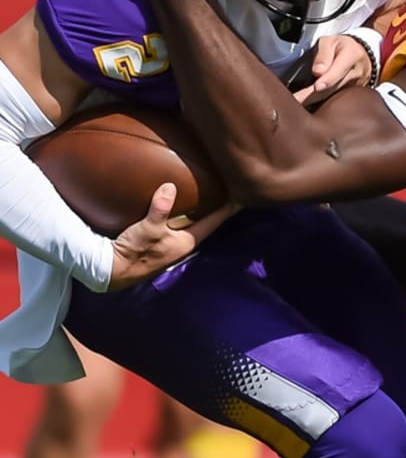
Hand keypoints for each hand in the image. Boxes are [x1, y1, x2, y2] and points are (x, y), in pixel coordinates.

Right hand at [108, 182, 236, 290]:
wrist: (112, 270)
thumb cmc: (134, 251)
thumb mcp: (148, 228)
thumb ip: (161, 208)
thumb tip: (171, 187)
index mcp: (187, 242)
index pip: (213, 222)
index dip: (227, 210)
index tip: (241, 197)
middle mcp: (182, 246)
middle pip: (204, 224)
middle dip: (213, 210)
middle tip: (224, 193)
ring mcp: (170, 247)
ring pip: (189, 226)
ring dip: (195, 213)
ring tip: (203, 198)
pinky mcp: (158, 245)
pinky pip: (174, 227)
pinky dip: (179, 217)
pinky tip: (176, 209)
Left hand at [293, 33, 378, 105]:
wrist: (361, 56)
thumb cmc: (340, 47)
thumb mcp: (330, 41)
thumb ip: (323, 54)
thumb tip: (317, 72)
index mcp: (352, 55)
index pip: (340, 69)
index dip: (328, 79)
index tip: (317, 86)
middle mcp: (357, 73)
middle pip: (335, 87)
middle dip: (315, 95)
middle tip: (298, 100)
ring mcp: (356, 87)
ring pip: (334, 96)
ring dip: (315, 102)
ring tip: (299, 105)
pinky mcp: (352, 96)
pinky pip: (335, 100)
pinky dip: (321, 104)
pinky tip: (307, 106)